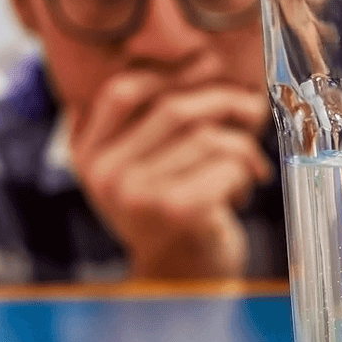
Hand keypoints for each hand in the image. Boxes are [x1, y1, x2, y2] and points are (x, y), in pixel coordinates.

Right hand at [68, 71, 272, 277]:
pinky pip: (227, 163)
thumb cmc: (170, 214)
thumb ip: (145, 122)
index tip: (207, 63)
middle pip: (174, 109)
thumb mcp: (140, 168)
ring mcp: (139, 194)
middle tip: (252, 109)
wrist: (182, 282)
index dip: (169, 71)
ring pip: (208, 137)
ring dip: (241, 147)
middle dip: (224, 101)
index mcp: (89, 156)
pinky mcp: (179, 210)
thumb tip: (201, 59)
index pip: (122, 92)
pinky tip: (243, 191)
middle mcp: (106, 175)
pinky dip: (246, 172)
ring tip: (248, 164)